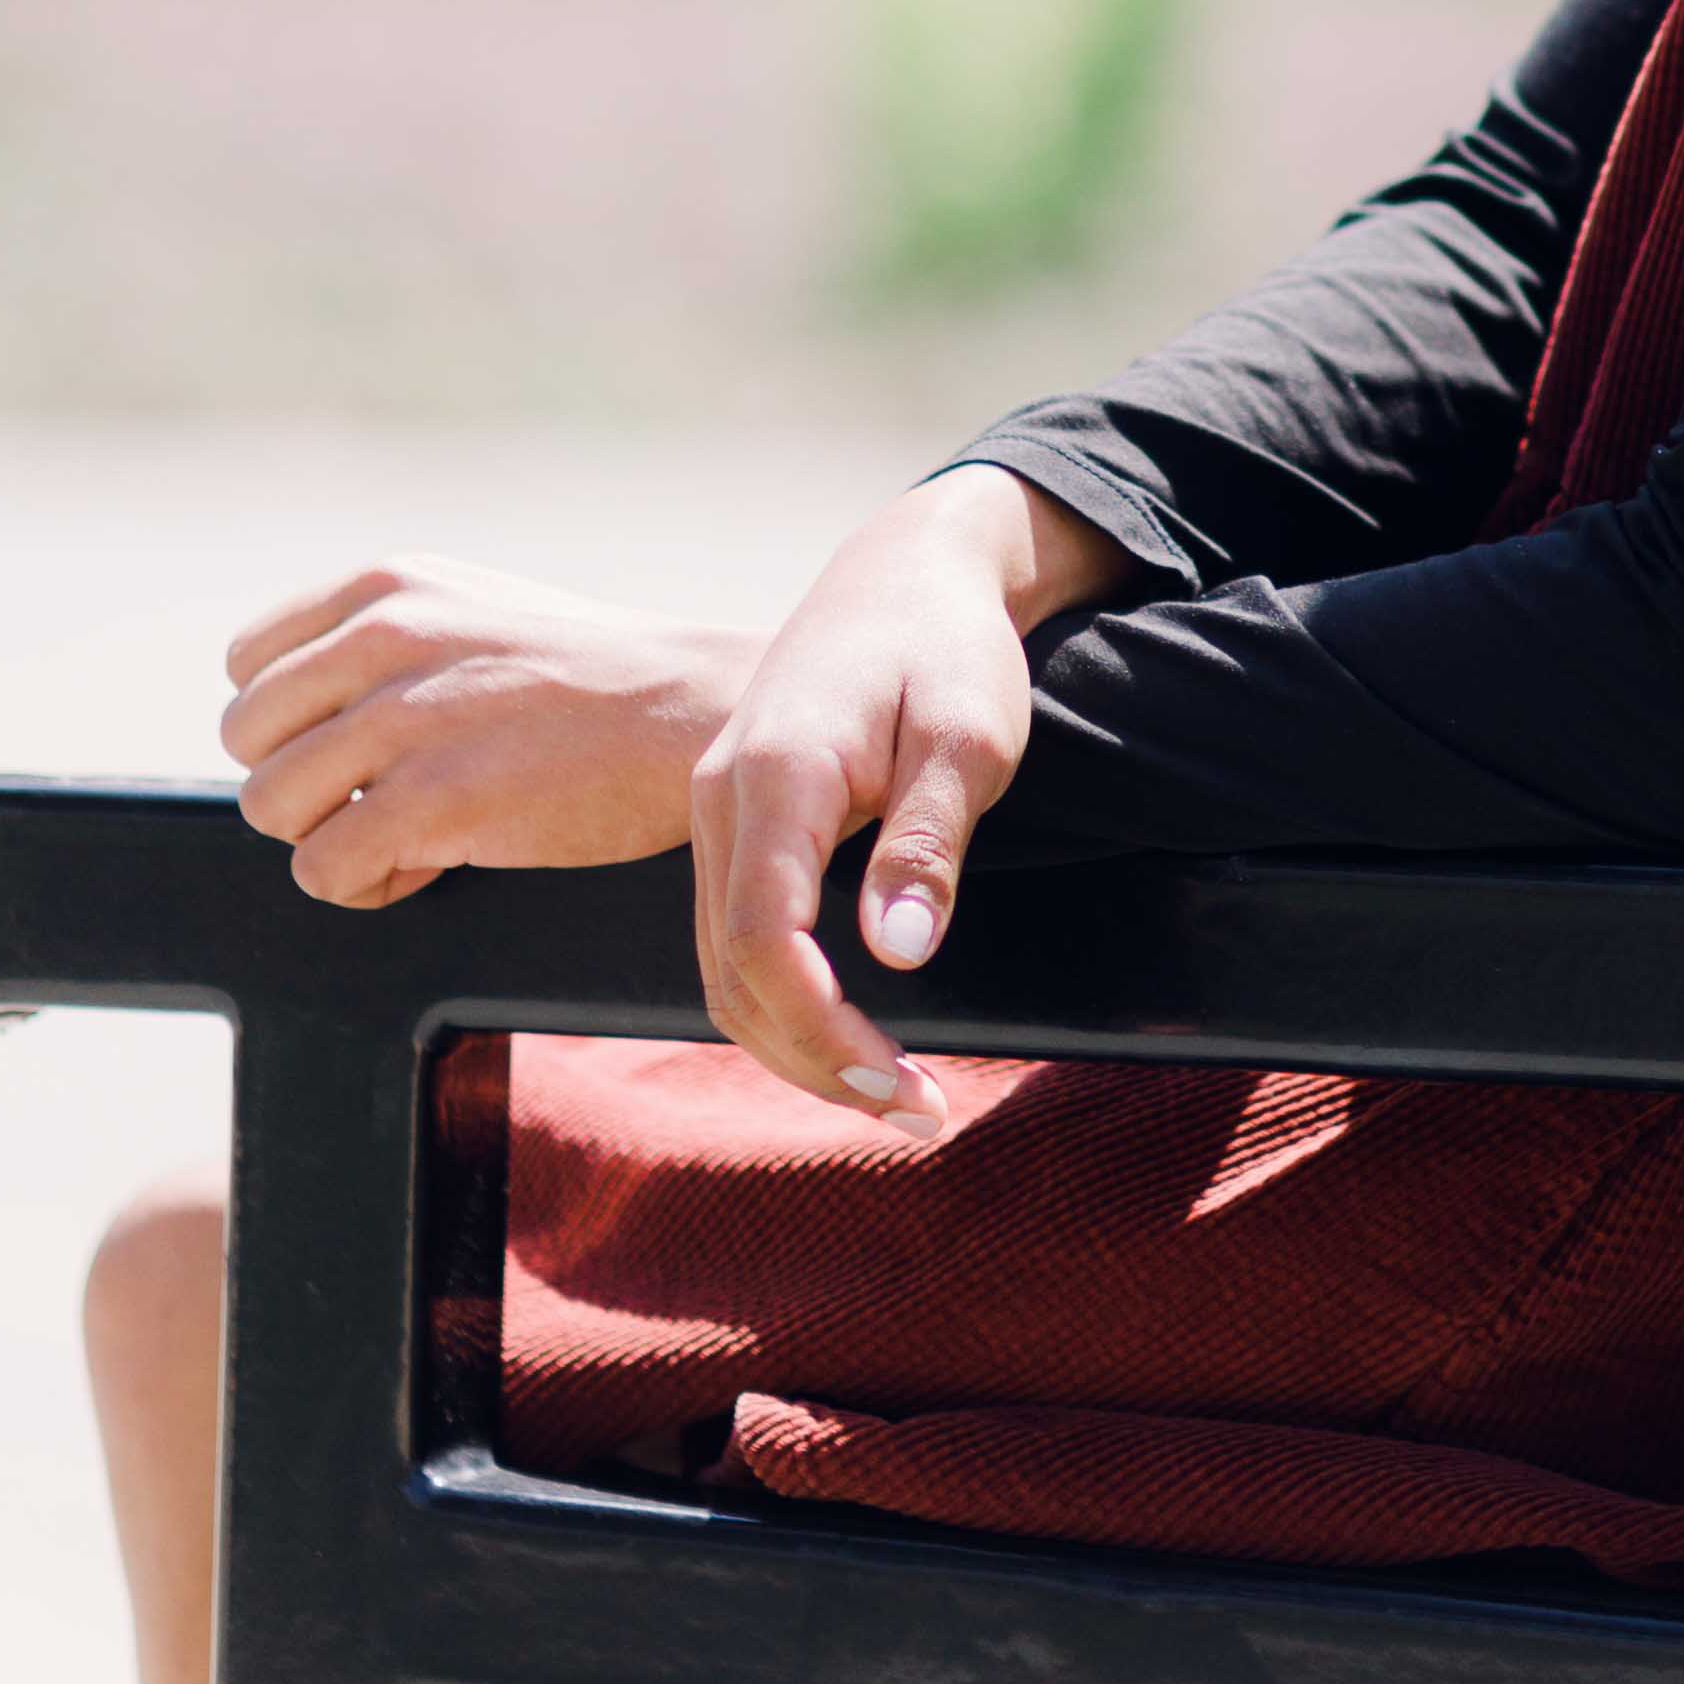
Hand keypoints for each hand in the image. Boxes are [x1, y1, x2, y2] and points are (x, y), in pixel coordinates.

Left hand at [221, 557, 760, 909]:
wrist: (691, 710)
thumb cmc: (589, 675)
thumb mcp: (470, 607)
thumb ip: (383, 634)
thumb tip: (294, 705)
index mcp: (384, 585)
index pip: (246, 663)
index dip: (291, 722)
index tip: (355, 745)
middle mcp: (381, 636)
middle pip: (248, 740)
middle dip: (306, 783)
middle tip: (385, 796)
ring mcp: (404, 717)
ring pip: (270, 808)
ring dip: (331, 837)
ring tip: (411, 832)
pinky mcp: (432, 801)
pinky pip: (322, 871)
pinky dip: (367, 886)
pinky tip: (433, 863)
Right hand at [685, 465, 1121, 1113]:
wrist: (903, 571)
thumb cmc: (946, 646)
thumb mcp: (968, 734)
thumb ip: (927, 840)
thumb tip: (896, 954)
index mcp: (776, 775)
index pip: (767, 939)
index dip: (823, 1031)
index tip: (901, 1083)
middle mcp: (721, 799)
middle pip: (734, 975)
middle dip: (817, 1062)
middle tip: (922, 1113)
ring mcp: (715, 814)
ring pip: (724, 971)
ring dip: (799, 1048)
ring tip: (897, 1096)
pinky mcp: (734, 828)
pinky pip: (736, 941)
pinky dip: (785, 1006)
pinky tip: (851, 1038)